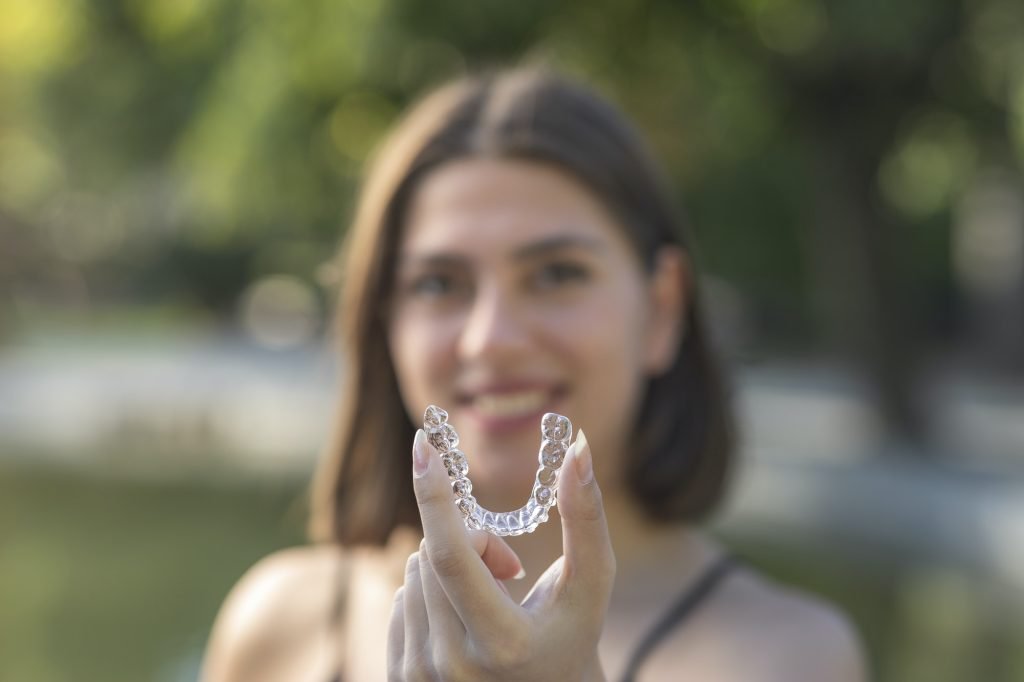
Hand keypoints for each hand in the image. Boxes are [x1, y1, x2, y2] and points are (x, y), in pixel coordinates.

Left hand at [387, 428, 614, 681]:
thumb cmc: (572, 634)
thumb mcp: (590, 582)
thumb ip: (586, 516)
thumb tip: (578, 445)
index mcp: (503, 642)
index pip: (452, 555)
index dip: (435, 495)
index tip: (422, 445)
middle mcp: (454, 664)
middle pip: (434, 553)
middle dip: (472, 540)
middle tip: (510, 570)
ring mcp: (422, 676)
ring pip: (414, 570)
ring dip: (450, 567)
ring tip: (491, 599)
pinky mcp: (401, 677)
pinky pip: (402, 595)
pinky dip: (430, 591)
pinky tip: (463, 619)